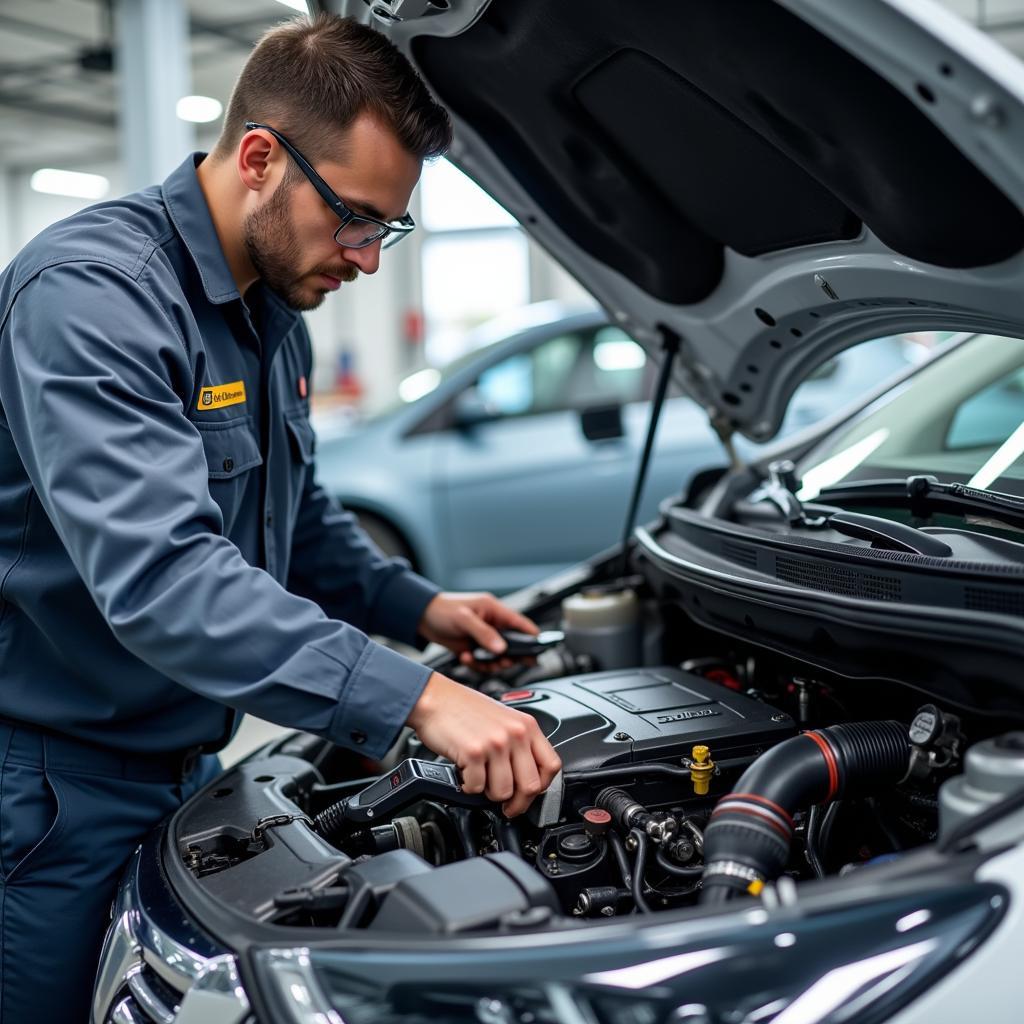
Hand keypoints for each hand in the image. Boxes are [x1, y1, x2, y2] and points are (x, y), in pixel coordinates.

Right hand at [407, 672, 561, 815]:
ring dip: (488, 793)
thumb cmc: (464, 709)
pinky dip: (468, 787)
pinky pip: (477, 788)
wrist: (435, 698)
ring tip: (479, 779)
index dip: (541, 787)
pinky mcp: (474, 752)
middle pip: (531, 786)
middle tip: (506, 806)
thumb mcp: (504, 720)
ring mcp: (495, 743)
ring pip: (504, 792)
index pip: (551, 766)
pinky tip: (464, 774)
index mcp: (527, 726)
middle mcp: (515, 733)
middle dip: (517, 803)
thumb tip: (525, 778)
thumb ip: (519, 745)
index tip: (529, 795)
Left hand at [419, 591, 538, 669]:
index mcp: (494, 610)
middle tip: (500, 662)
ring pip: (498, 657)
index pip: (520, 623)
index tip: (538, 650)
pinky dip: (477, 664)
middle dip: (507, 657)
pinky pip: (484, 662)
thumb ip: (483, 633)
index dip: (532, 637)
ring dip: (489, 663)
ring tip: (476, 659)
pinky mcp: (474, 648)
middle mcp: (492, 624)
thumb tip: (501, 647)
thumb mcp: (464, 619)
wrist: (421, 617)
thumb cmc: (442, 609)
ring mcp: (484, 638)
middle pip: (512, 645)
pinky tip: (465, 657)